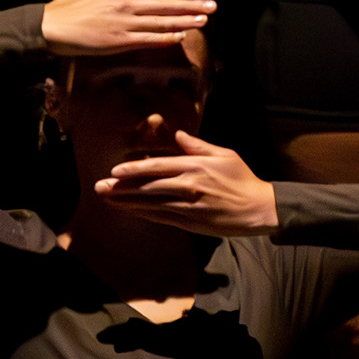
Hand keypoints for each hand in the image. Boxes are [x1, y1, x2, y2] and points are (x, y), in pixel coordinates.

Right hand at [39, 0, 216, 56]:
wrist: (52, 27)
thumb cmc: (67, 6)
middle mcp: (126, 6)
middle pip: (164, 6)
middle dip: (190, 5)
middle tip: (211, 6)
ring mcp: (124, 24)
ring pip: (161, 23)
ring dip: (184, 22)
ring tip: (203, 21)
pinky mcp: (119, 42)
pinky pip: (148, 40)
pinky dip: (165, 39)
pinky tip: (180, 37)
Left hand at [94, 121, 277, 235]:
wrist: (257, 209)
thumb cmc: (242, 179)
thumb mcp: (224, 155)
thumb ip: (198, 146)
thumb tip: (179, 135)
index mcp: (195, 166)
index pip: (157, 167)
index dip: (134, 170)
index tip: (115, 171)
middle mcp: (188, 185)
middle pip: (148, 186)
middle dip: (121, 187)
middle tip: (100, 187)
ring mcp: (187, 206)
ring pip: (150, 203)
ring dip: (126, 202)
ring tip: (107, 199)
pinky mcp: (190, 222)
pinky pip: (161, 217)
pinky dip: (143, 214)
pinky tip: (130, 211)